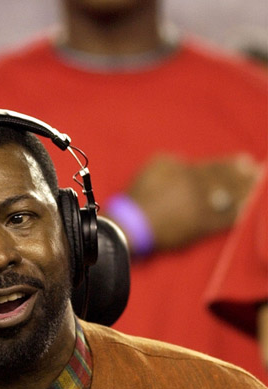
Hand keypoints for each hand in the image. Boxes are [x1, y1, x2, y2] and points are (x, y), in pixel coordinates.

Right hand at [121, 153, 259, 251]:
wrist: (132, 225)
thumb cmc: (141, 193)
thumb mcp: (155, 166)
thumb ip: (174, 160)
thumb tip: (187, 161)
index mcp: (186, 173)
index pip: (215, 166)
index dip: (232, 163)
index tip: (247, 159)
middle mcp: (197, 191)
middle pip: (225, 182)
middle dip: (243, 176)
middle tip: (259, 172)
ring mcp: (200, 211)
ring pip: (228, 200)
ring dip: (245, 192)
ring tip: (257, 186)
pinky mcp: (200, 229)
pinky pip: (223, 221)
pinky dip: (237, 214)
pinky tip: (247, 208)